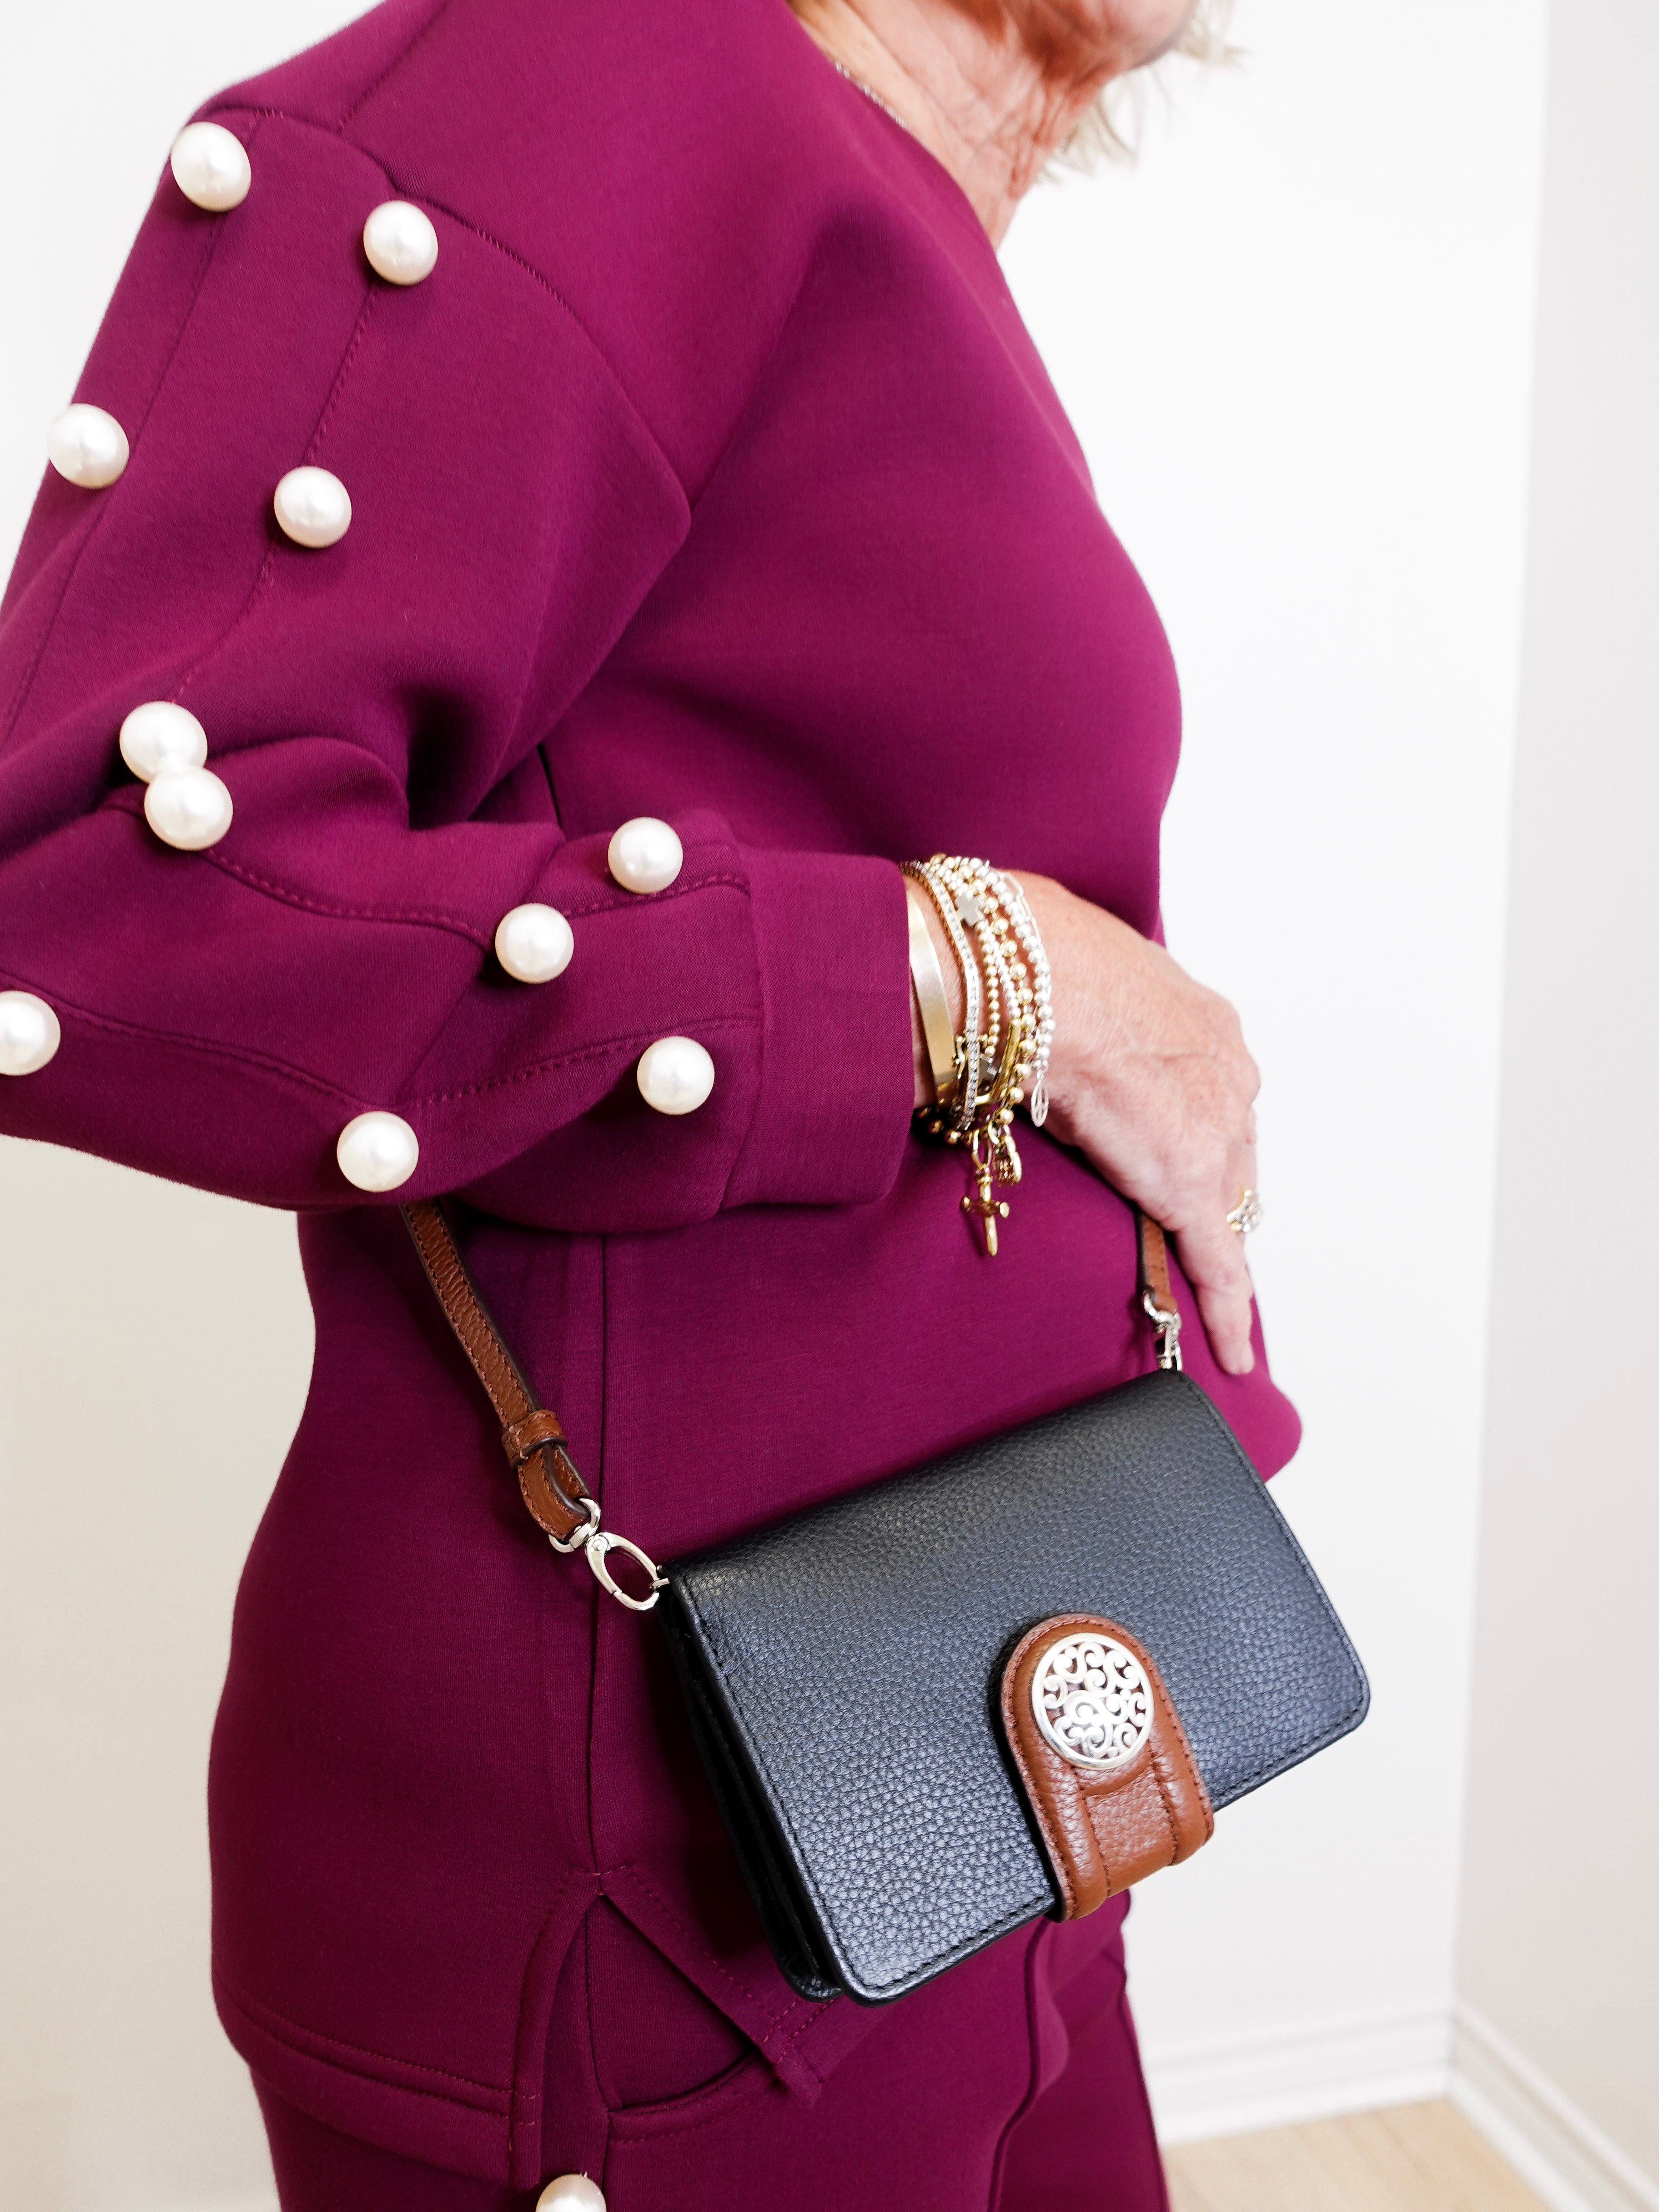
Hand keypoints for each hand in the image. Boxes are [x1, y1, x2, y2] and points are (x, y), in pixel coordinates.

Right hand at [910, 871, 1259, 1372]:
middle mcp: (1225, 1069)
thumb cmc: (1028, 962)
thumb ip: (1068, 1014)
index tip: (1180, 1154)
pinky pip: (1217, 1262)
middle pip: (1232, 1150)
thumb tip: (1015, 1017)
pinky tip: (1231, 1349)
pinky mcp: (1191, 1188)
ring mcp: (1215, 1128)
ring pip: (1226, 1202)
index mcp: (1199, 1019)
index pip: (1211, 1094)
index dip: (1196, 1132)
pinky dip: (1224, 1307)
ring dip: (1209, 1239)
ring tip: (1199, 1284)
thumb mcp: (1066, 986)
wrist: (1031, 977)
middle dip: (1213, 1187)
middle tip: (1185, 1224)